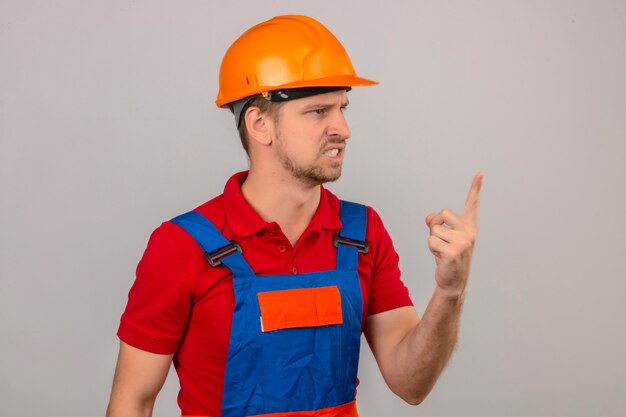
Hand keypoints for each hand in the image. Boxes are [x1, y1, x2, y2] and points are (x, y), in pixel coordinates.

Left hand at [425, 172, 482, 299]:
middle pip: (442, 214)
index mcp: (469, 227)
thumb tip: (429, 217)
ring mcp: (463, 242)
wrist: (453, 282)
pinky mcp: (453, 251)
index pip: (472, 204)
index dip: (475, 188)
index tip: (480, 173)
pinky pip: (431, 242)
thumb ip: (437, 224)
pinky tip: (441, 258)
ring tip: (442, 252)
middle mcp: (469, 232)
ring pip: (434, 230)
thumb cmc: (448, 257)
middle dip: (435, 226)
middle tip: (442, 241)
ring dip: (433, 241)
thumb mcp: (443, 238)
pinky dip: (431, 250)